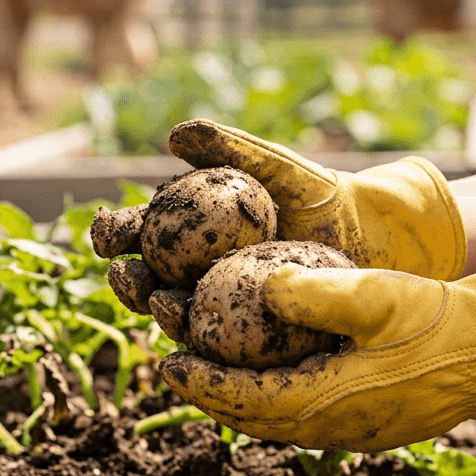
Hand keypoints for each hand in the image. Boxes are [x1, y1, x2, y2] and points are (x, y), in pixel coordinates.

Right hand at [94, 120, 467, 335]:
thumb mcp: (273, 167)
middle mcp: (191, 268)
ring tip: (162, 301)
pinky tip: (197, 335)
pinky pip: (214, 341)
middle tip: (127, 276)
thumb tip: (176, 134)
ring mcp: (215, 303)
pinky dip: (200, 339)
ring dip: (156, 311)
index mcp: (186, 227)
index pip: (137, 231)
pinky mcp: (243, 336)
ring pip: (171, 313)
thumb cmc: (316, 194)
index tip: (109, 235)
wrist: (366, 235)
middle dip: (126, 281)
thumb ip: (228, 150)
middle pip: (143, 279)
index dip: (114, 234)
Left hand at [158, 255, 475, 452]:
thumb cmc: (441, 321)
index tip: (167, 361)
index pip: (245, 400)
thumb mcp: (377, 296)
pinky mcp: (373, 419)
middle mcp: (337, 425)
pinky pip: (307, 413)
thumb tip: (261, 285)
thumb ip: (314, 292)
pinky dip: (277, 394)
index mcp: (329, 400)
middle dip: (213, 393)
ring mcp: (357, 428)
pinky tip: (272, 367)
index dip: (201, 383)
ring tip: (213, 367)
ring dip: (243, 396)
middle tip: (177, 363)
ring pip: (280, 418)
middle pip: (255, 416)